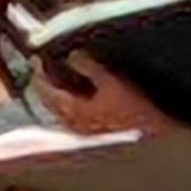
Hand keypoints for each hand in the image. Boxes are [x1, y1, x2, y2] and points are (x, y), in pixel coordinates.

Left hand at [35, 54, 172, 139]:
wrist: (153, 133)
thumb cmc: (135, 108)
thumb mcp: (111, 82)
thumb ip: (89, 68)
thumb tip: (72, 56)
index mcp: (75, 111)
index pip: (48, 92)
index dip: (40, 75)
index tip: (36, 61)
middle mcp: (76, 125)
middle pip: (51, 105)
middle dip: (44, 87)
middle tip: (41, 71)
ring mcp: (85, 132)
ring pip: (61, 114)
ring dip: (56, 98)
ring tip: (56, 83)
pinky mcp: (95, 134)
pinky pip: (73, 119)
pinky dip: (69, 107)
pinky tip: (76, 100)